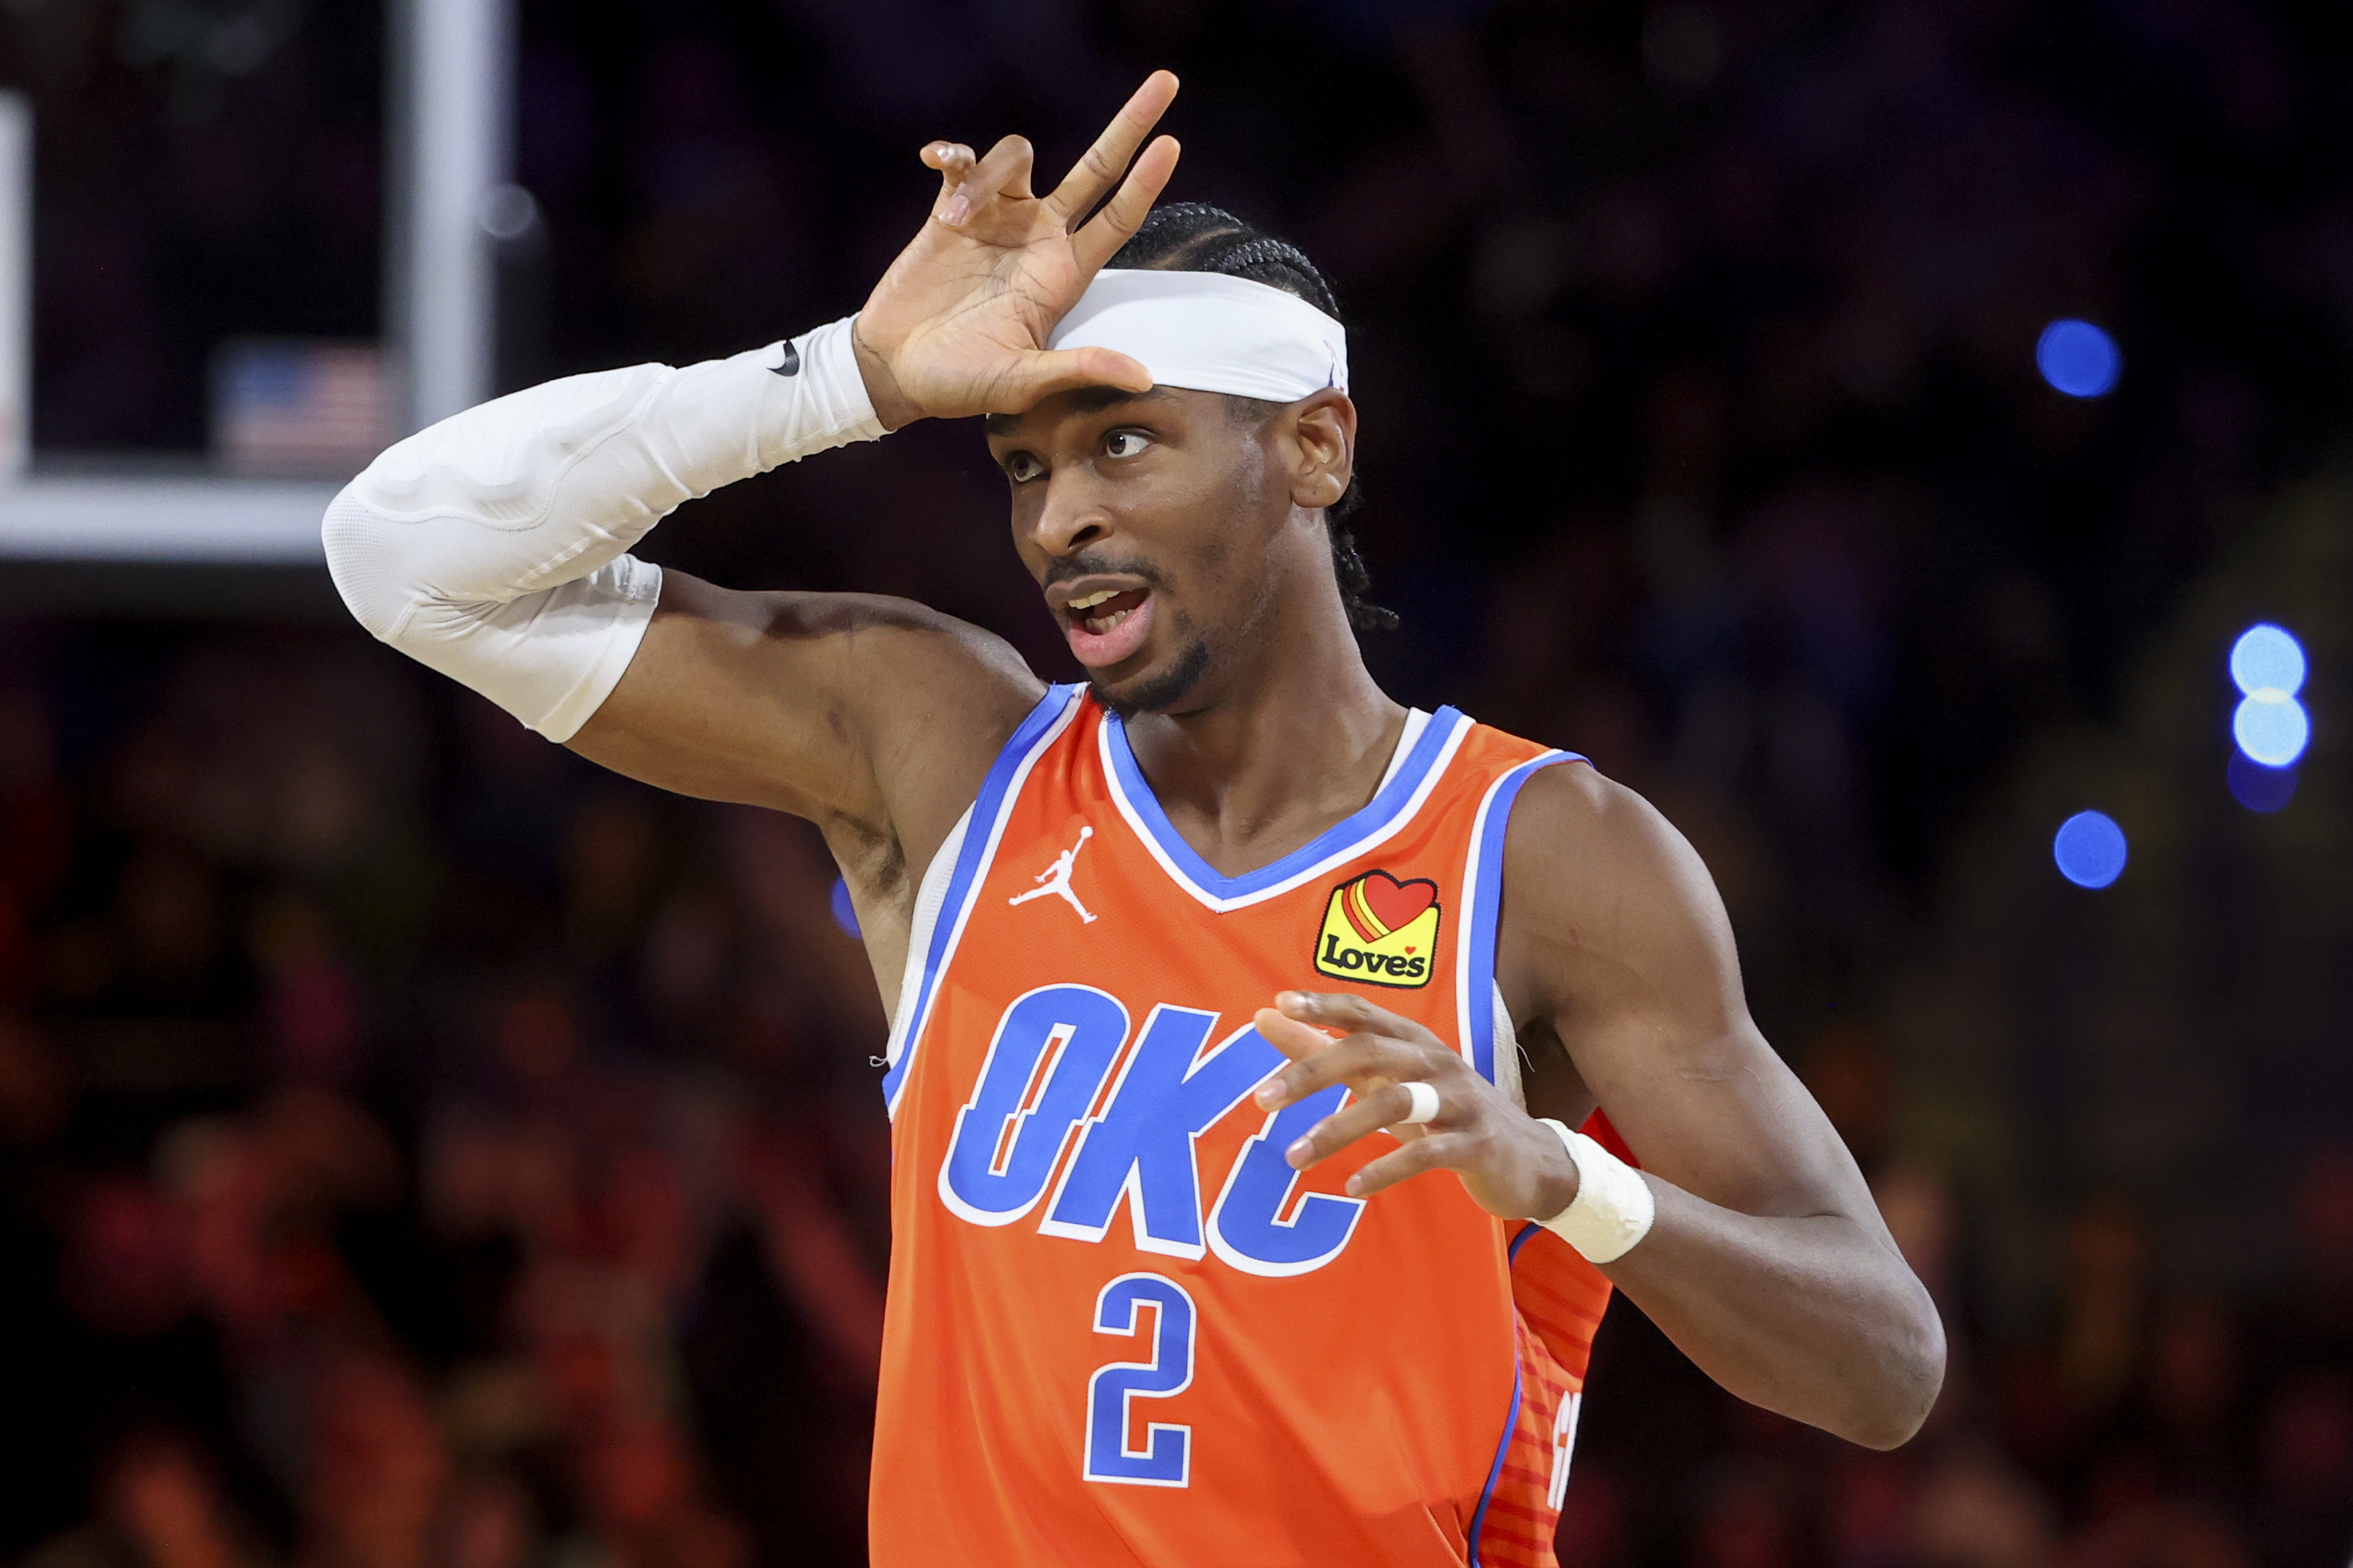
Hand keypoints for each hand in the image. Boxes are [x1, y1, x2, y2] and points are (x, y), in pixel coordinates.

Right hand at [853, 71, 1182, 428]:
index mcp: (1063, 275)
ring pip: (1017, 157)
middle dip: (1128, 127)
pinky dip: (953, 155)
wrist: (895, 370)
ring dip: (989, 177)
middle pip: (1095, 168)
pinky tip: (936, 162)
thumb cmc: (962, 384)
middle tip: (1165, 81)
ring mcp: (997, 220)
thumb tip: (1144, 378)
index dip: (1145, 183)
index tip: (1173, 142)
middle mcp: (1038, 238)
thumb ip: (1079, 369)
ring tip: (954, 223)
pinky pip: (962, 162)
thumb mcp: (1024, 383)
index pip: (1117, 220)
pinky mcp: (951, 211)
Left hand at [1252, 991, 1580, 1218]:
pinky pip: (1426, 1153)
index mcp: (1415, 1042)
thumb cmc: (1443, 1114)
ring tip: (1295, 1155)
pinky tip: (1353, 1187)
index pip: (1365, 1012)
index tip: (1279, 1004)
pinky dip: (1385, 1169)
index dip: (1324, 1004)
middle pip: (1371, 1051)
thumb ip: (1324, 1050)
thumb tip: (1267, 1014)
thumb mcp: (1385, 1080)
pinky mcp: (1476, 1144)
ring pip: (1396, 1101)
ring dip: (1339, 1128)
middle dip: (1314, 1072)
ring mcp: (1460, 1101)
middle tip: (1263, 1098)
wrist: (1529, 1160)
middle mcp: (1437, 1061)